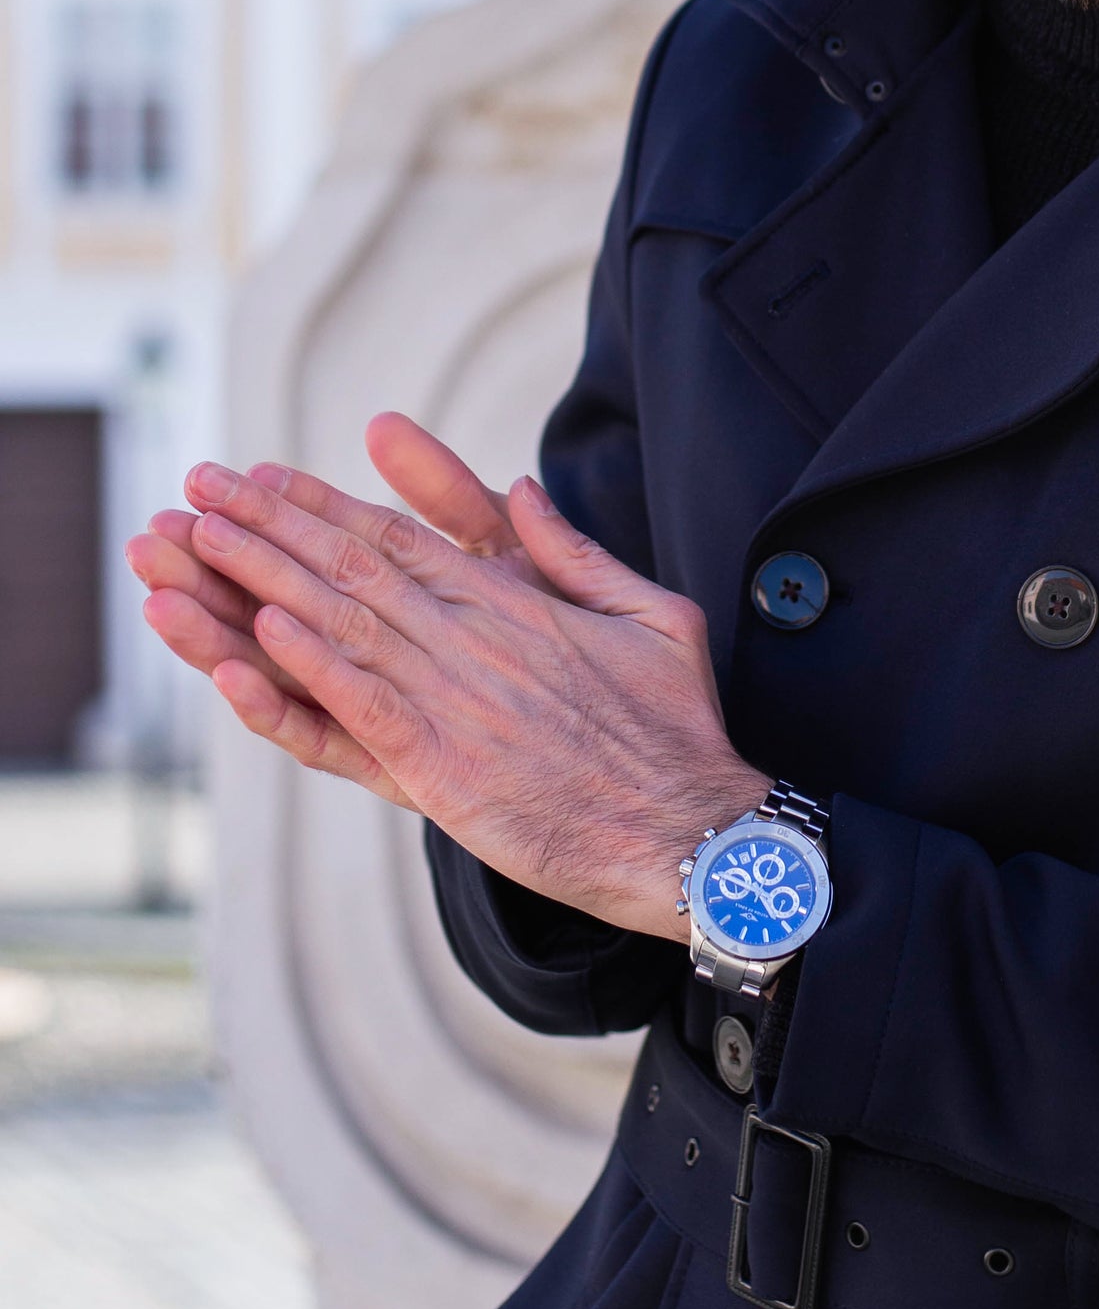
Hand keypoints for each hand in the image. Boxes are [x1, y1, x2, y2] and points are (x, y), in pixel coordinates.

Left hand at [126, 416, 767, 939]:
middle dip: (268, 527)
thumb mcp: (651, 611)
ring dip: (262, 584)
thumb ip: (574, 552)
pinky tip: (259, 637)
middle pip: (353, 570)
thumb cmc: (678, 726)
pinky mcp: (445, 773)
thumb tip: (521, 489)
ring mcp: (457, 707)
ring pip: (342, 630)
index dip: (324, 505)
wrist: (692, 829)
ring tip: (195, 543)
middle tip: (200, 488)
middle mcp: (477, 643)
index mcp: (518, 604)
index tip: (263, 478)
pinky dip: (310, 674)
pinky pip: (362, 714)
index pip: (400, 540)